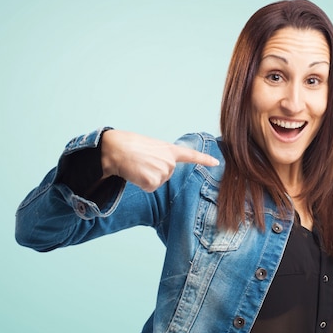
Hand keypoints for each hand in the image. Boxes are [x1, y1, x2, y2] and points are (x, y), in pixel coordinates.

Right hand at [101, 130, 218, 191]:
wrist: (115, 149)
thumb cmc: (129, 145)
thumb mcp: (152, 147)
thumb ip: (162, 156)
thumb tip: (162, 170)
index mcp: (170, 150)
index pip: (191, 155)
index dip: (204, 159)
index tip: (217, 162)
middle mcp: (170, 162)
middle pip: (166, 175)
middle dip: (154, 171)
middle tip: (142, 161)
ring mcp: (163, 172)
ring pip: (158, 182)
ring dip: (147, 177)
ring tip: (138, 165)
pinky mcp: (154, 182)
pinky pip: (150, 188)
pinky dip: (141, 183)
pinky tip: (136, 173)